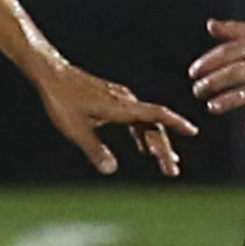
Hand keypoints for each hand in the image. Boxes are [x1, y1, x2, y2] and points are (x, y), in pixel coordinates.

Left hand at [33, 62, 196, 175]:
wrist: (51, 74)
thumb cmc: (62, 100)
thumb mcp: (75, 129)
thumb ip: (94, 150)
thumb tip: (111, 170)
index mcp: (121, 107)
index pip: (155, 115)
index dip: (175, 123)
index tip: (193, 131)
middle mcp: (125, 101)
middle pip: (153, 125)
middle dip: (164, 148)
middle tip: (172, 171)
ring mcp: (119, 99)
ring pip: (145, 122)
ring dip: (155, 142)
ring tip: (166, 163)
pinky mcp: (112, 100)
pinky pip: (135, 118)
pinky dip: (142, 134)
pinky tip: (143, 147)